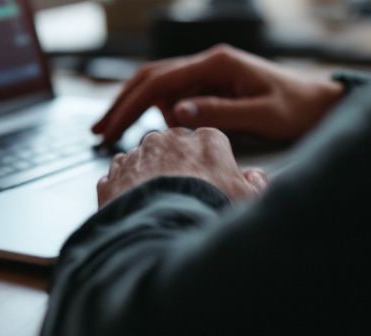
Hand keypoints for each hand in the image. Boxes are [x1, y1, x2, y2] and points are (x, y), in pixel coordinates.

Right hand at [92, 44, 343, 145]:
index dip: (130, 106)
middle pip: (150, 77)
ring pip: (157, 84)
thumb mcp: (265, 115)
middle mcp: (208, 61)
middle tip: (97, 131)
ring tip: (115, 132)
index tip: (110, 129)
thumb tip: (176, 111)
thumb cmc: (300, 108)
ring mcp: (208, 71)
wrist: (324, 102)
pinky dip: (154, 109)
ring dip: (134, 105)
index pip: (160, 81)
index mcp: (217, 62)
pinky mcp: (210, 84)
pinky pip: (173, 93)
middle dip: (121, 103)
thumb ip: (221, 112)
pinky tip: (149, 128)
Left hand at [97, 128, 267, 206]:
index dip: (210, 163)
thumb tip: (256, 179)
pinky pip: (119, 177)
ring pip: (144, 159)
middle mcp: (167, 139)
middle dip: (176, 165)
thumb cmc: (207, 212)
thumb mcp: (246, 200)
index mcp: (205, 140)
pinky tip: (135, 208)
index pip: (209, 142)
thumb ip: (254, 184)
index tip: (210, 181)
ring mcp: (137, 155)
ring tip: (157, 205)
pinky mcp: (113, 174)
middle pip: (173, 146)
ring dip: (148, 176)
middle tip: (183, 194)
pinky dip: (124, 189)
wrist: (163, 230)